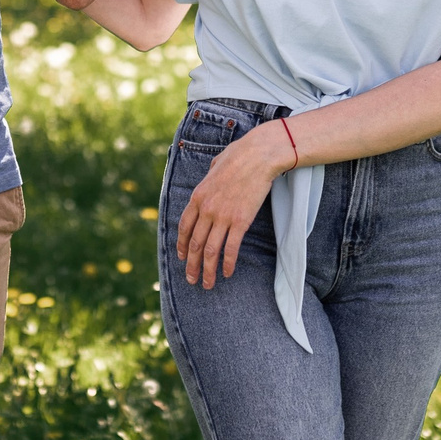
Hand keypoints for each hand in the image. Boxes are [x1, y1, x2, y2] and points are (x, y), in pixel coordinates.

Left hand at [176, 123, 298, 288]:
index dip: (182, 245)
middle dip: (192, 265)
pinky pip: (230, 248)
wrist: (258, 155)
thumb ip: (210, 176)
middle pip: (195, 244)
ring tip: (207, 284)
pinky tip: (226, 273)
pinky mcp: (240, 222)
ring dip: (207, 270)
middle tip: (191, 279)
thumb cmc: (239, 155)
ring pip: (210, 251)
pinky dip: (227, 263)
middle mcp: (206, 209)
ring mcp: (222, 217)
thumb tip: (212, 173)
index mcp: (197, 197)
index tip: (182, 257)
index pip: (184, 227)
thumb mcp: (216, 165)